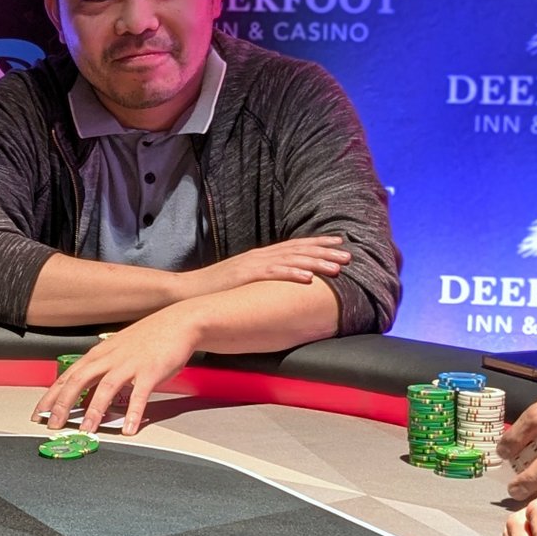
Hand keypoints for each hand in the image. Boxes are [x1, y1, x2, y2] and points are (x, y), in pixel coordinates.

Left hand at [33, 308, 200, 434]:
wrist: (179, 322)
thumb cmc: (149, 338)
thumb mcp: (118, 351)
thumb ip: (101, 371)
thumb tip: (86, 395)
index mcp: (100, 354)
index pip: (68, 376)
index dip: (51, 395)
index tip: (39, 413)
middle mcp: (111, 357)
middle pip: (79, 380)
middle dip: (63, 404)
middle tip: (53, 425)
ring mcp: (131, 364)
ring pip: (106, 387)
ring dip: (94, 410)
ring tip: (87, 430)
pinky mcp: (152, 370)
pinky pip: (140, 394)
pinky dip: (133, 412)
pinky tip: (129, 428)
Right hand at [178, 236, 349, 300]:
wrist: (187, 291)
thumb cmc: (215, 290)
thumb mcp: (242, 280)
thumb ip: (260, 278)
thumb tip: (279, 284)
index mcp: (260, 256)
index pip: (294, 246)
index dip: (318, 244)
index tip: (339, 244)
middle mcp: (260, 256)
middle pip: (298, 250)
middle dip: (325, 251)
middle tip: (348, 254)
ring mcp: (253, 265)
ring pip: (291, 260)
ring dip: (316, 263)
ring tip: (337, 267)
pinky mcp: (245, 277)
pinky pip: (273, 274)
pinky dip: (292, 274)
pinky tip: (309, 278)